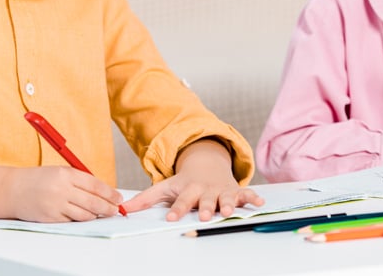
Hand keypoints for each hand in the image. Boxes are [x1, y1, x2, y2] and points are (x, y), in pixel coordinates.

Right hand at [4, 166, 123, 221]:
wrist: (14, 190)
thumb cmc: (40, 179)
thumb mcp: (61, 172)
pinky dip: (80, 220)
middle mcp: (62, 189)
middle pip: (93, 202)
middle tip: (115, 210)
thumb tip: (104, 192)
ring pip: (84, 214)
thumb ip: (80, 180)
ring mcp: (56, 205)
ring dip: (95, 215)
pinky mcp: (50, 218)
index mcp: (66, 174)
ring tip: (102, 213)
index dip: (109, 193)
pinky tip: (84, 217)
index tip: (118, 198)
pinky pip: (71, 221)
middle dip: (108, 207)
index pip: (95, 185)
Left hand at [123, 138, 264, 220]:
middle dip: (206, 207)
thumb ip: (145, 199)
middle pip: (206, 200)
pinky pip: (246, 193)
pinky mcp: (235, 191)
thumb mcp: (165, 187)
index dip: (177, 209)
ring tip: (229, 211)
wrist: (207, 165)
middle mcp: (206, 189)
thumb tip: (122, 209)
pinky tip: (260, 202)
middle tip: (205, 215)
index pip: (182, 200)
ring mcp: (221, 190)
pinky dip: (253, 197)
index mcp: (189, 188)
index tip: (172, 218)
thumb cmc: (185, 182)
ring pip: (226, 197)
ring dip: (228, 204)